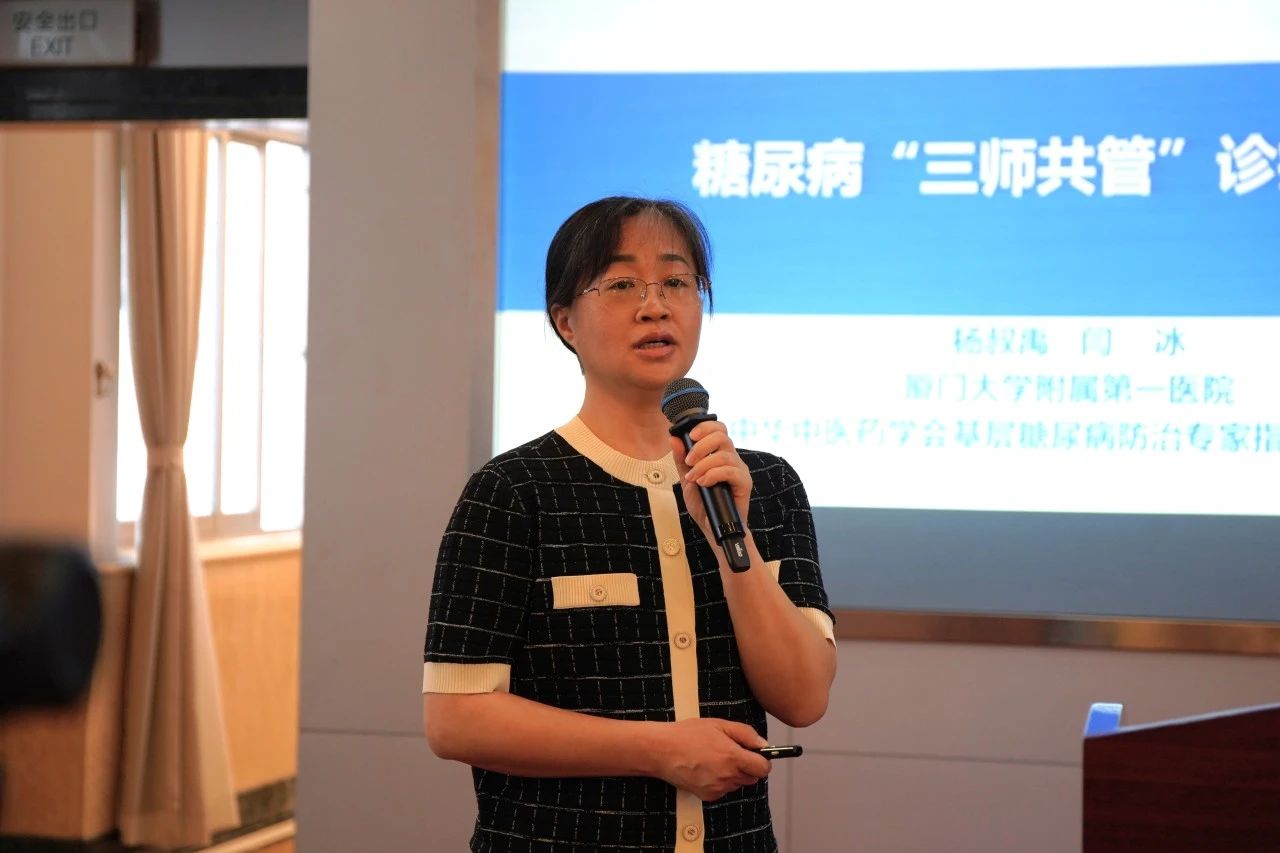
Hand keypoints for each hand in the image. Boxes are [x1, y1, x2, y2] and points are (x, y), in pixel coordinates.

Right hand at [652, 718, 771, 800]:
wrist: (662, 750)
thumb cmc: (687, 734)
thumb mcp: (718, 724)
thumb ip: (745, 733)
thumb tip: (762, 744)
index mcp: (733, 757)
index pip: (763, 769)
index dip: (762, 761)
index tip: (756, 754)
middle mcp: (728, 776)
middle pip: (752, 778)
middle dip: (747, 766)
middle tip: (730, 752)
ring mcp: (718, 788)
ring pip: (737, 784)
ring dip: (733, 774)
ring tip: (713, 758)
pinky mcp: (708, 796)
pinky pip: (723, 790)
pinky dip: (720, 781)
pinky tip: (706, 769)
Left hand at [669, 420, 752, 544]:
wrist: (713, 527)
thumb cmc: (704, 503)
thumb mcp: (687, 478)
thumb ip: (681, 459)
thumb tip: (674, 438)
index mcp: (720, 453)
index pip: (718, 429)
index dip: (705, 427)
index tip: (690, 435)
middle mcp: (732, 458)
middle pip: (722, 436)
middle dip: (701, 446)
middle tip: (689, 462)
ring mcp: (740, 470)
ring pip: (724, 455)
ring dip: (703, 465)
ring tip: (694, 478)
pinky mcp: (744, 483)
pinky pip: (731, 471)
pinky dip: (713, 475)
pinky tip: (703, 483)